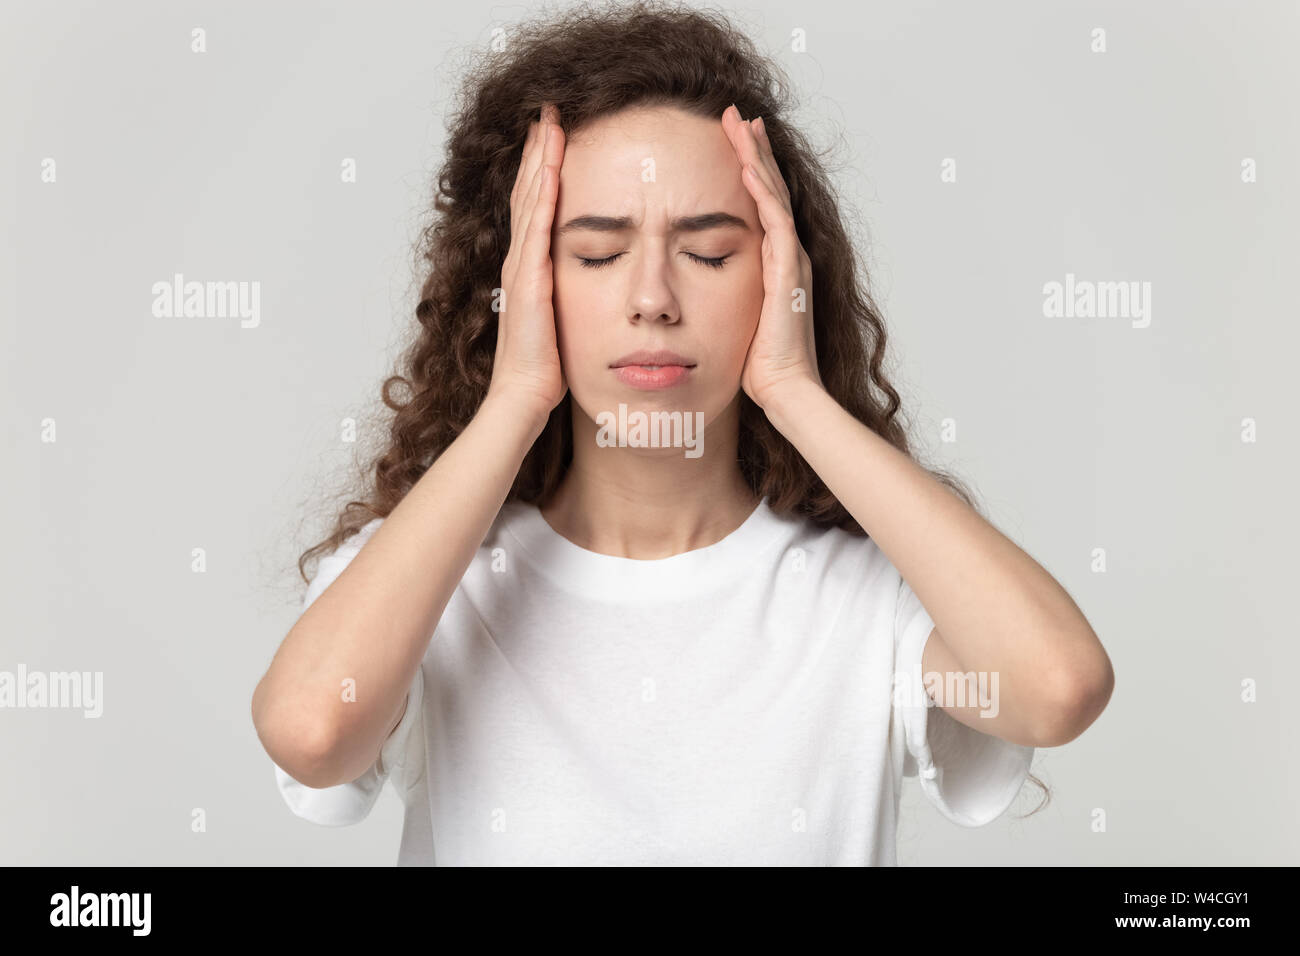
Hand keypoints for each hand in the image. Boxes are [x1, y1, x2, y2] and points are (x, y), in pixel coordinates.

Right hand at [485, 103, 567, 424]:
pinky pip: (536, 229)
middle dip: (539, 150)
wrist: (523, 399)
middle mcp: (521, 261)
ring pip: (530, 201)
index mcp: (530, 269)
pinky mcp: (529, 281)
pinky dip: (541, 196)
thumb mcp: (563, 322)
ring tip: (548, 122)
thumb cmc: (545, 371)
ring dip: (539, 160)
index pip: (536, 207)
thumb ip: (568, 298)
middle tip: (549, 110)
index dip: (544, 169)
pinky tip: (551, 169)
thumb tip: (592, 285)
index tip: (555, 135)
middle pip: (528, 192)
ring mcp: (521, 269)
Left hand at [721, 104, 823, 412]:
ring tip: (742, 123)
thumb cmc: (757, 365)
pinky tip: (749, 167)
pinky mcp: (787, 272)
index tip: (730, 139)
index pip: (760, 203)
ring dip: (757, 157)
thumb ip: (721, 296)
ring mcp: (790, 260)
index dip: (747, 169)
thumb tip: (690, 290)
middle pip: (769, 188)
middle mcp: (786, 255)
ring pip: (773, 195)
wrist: (783, 390)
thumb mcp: (731, 319)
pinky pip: (775, 221)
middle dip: (753, 149)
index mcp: (773, 263)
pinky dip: (763, 191)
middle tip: (736, 114)